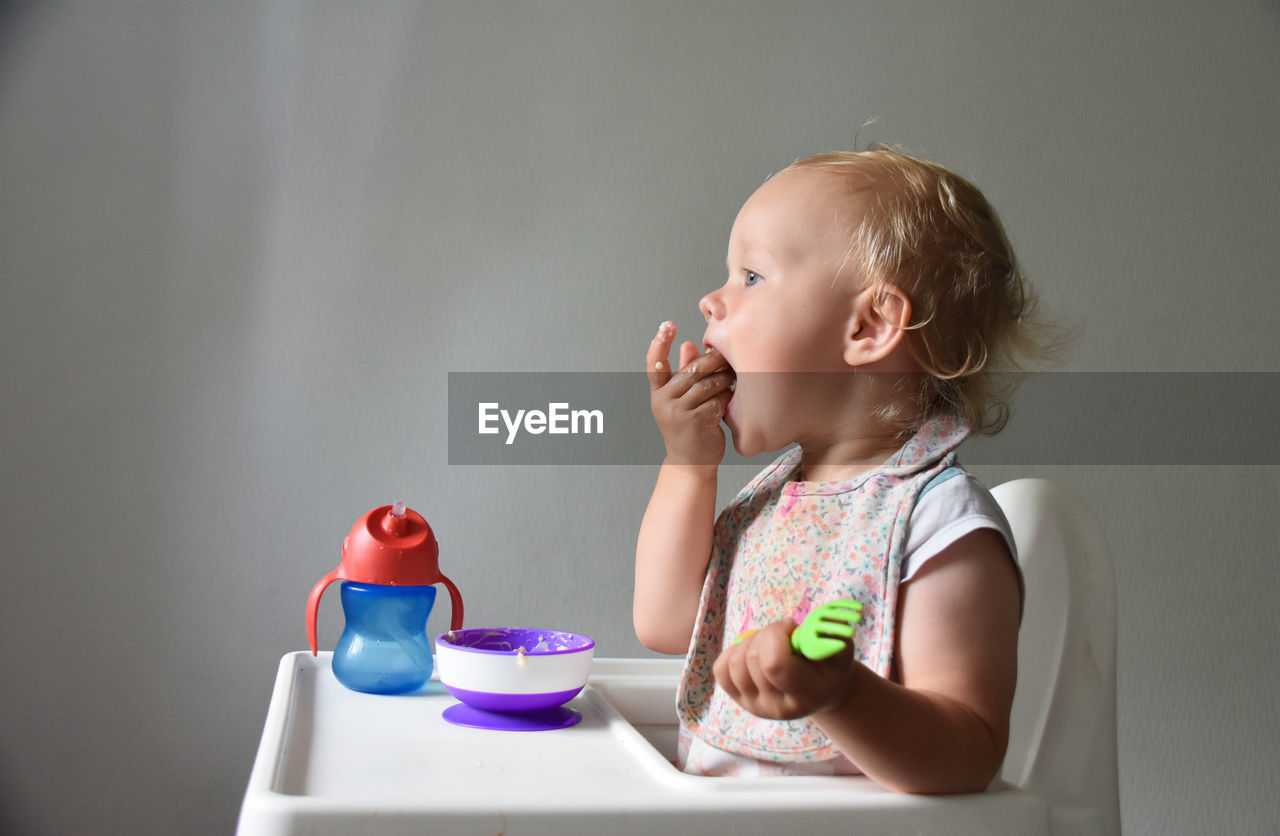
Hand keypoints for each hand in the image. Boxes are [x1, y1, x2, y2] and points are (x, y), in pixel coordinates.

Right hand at [647, 321, 734, 465]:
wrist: (691, 463)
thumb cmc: (690, 427)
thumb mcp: (682, 400)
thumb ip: (685, 373)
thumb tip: (689, 344)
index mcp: (658, 393)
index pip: (655, 364)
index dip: (660, 343)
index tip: (668, 324)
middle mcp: (663, 401)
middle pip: (693, 370)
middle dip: (714, 361)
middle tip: (729, 357)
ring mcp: (678, 413)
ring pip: (708, 383)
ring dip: (725, 380)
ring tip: (733, 380)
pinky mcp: (696, 422)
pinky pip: (718, 399)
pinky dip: (727, 398)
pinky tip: (730, 401)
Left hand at [714, 619, 857, 720]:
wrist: (822, 689)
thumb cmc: (831, 665)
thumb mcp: (841, 648)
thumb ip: (832, 634)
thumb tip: (819, 622)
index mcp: (805, 695)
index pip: (774, 665)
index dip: (776, 635)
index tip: (792, 626)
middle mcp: (776, 706)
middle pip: (753, 659)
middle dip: (766, 634)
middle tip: (783, 632)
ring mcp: (754, 706)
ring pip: (734, 663)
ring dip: (750, 642)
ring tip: (770, 642)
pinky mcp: (739, 700)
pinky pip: (721, 669)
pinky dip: (733, 652)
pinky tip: (753, 651)